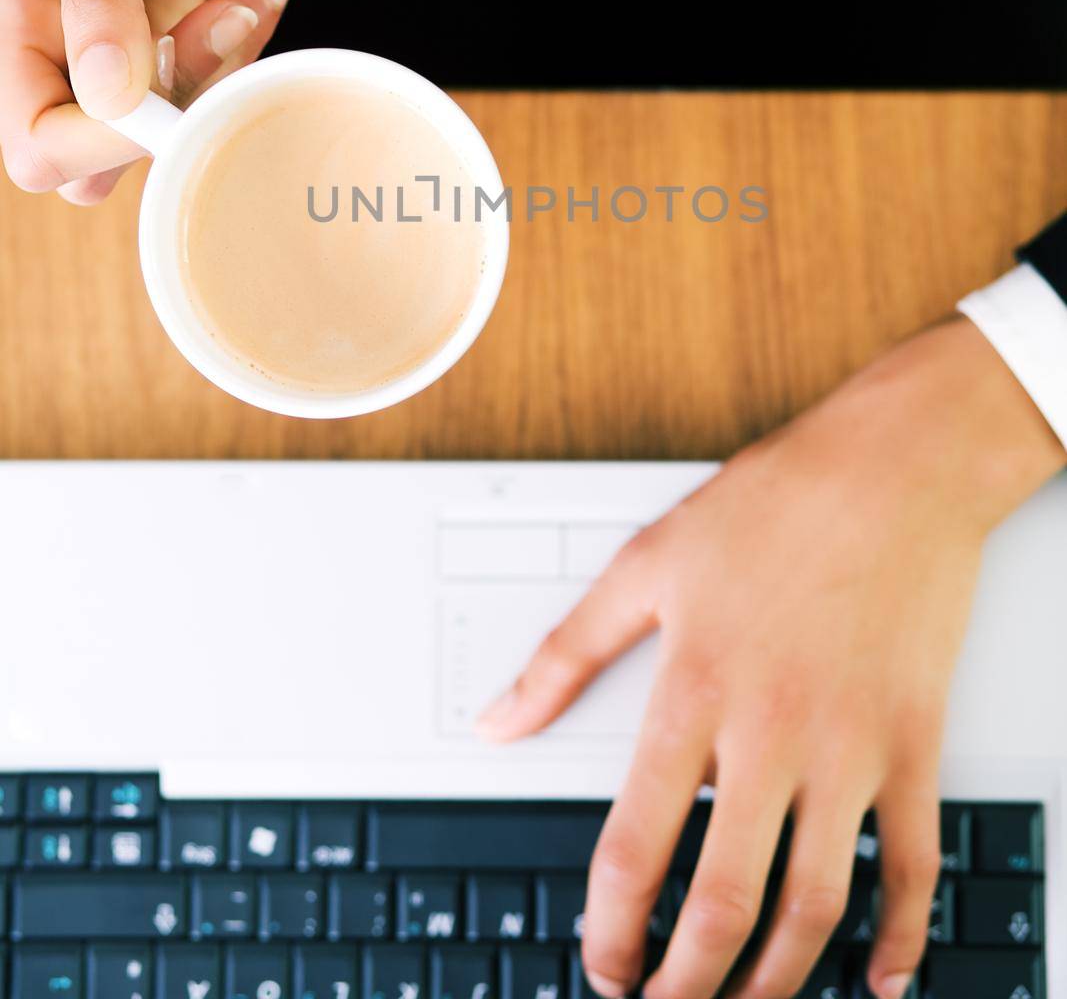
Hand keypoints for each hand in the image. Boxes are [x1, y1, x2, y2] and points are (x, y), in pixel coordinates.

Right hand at [0, 0, 301, 202]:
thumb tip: (106, 93)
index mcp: (19, 20)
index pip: (35, 141)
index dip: (101, 137)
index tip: (166, 66)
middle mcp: (70, 56)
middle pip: (110, 159)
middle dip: (183, 97)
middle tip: (222, 12)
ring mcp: (134, 62)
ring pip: (183, 125)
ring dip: (235, 54)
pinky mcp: (192, 53)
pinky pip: (231, 85)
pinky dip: (258, 31)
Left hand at [477, 317, 1064, 998]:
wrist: (891, 469)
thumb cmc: (772, 508)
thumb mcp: (644, 566)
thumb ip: (565, 656)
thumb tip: (495, 722)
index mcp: (694, 692)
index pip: (637, 846)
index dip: (610, 927)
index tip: (599, 964)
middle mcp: (772, 734)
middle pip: (725, 901)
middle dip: (687, 983)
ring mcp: (851, 746)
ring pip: (815, 903)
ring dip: (779, 980)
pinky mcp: (913, 742)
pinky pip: (916, 862)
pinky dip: (903, 934)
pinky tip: (881, 977)